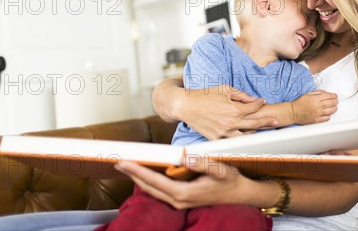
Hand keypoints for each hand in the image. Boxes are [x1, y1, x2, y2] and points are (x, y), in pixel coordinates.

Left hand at [116, 158, 256, 209]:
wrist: (239, 194)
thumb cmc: (229, 180)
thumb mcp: (219, 169)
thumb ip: (201, 163)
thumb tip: (183, 156)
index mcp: (184, 193)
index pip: (154, 180)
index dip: (137, 171)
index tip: (124, 162)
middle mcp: (178, 200)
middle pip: (148, 187)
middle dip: (132, 174)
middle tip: (118, 162)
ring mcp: (179, 202)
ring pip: (152, 190)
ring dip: (139, 178)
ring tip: (127, 166)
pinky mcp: (181, 200)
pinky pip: (160, 191)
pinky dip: (149, 182)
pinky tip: (145, 174)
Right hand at [182, 86, 278, 139]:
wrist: (185, 106)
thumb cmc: (204, 95)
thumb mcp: (224, 89)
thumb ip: (241, 95)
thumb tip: (254, 99)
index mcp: (233, 109)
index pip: (253, 108)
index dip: (259, 103)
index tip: (263, 100)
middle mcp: (231, 123)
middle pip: (254, 124)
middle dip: (267, 122)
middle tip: (276, 121)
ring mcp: (224, 133)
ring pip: (245, 136)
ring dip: (255, 133)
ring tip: (263, 131)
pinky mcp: (216, 139)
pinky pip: (232, 141)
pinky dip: (240, 139)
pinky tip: (246, 137)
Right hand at [290, 90, 337, 124]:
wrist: (293, 112)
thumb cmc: (299, 102)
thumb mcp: (308, 94)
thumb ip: (317, 93)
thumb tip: (325, 93)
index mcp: (315, 98)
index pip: (329, 96)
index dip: (334, 96)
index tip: (335, 96)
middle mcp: (318, 106)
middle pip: (332, 103)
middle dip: (335, 101)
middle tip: (336, 101)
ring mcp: (318, 114)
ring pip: (331, 111)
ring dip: (334, 108)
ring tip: (334, 107)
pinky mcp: (316, 120)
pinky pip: (326, 118)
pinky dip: (329, 116)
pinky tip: (328, 114)